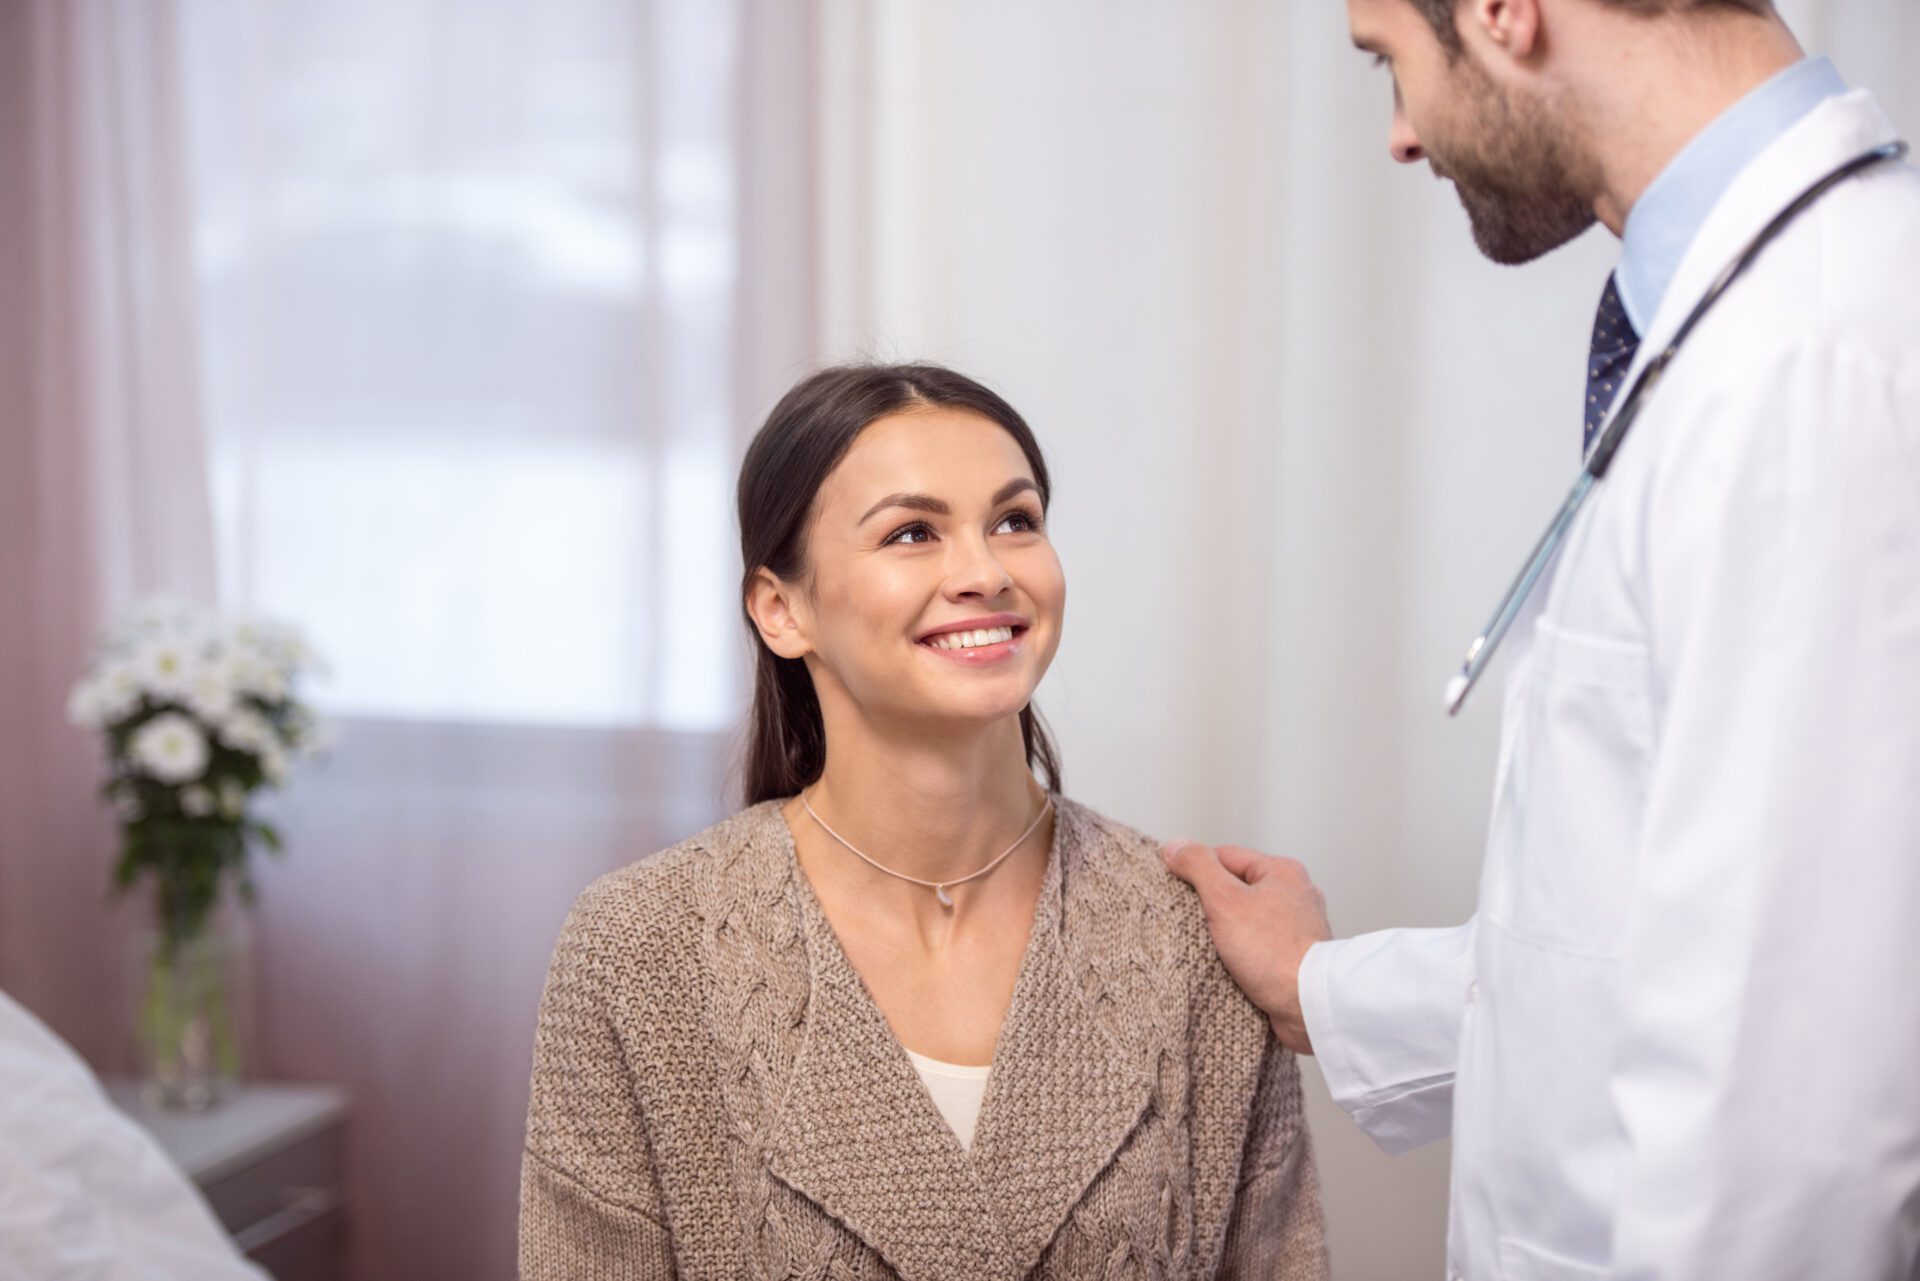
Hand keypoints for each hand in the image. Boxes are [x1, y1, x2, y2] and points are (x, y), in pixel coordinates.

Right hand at [1161, 840, 1330, 1054]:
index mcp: (1282, 871)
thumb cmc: (1272, 952)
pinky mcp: (1297, 956)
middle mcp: (1295, 894)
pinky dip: (1243, 954)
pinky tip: (1228, 965)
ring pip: (1247, 919)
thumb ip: (1199, 867)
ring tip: (1205, 947)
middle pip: (1236, 888)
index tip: (1176, 892)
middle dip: (1211, 905)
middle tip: (1189, 923)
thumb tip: (1175, 846)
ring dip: (1226, 932)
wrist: (1309, 1005)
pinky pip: (1259, 946)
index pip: (1224, 857)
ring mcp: (1298, 926)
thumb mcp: (1225, 900)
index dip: (1196, 873)